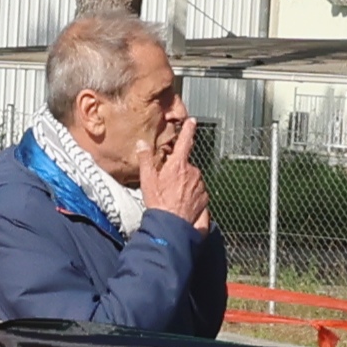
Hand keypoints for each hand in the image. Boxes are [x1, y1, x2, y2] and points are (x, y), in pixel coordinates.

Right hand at [138, 114, 213, 229]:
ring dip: (186, 182)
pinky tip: (182, 202)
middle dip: (179, 170)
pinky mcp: (205, 197)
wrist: (172, 225)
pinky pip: (198, 191)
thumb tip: (142, 144)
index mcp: (178, 165)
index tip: (192, 121)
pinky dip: (192, 194)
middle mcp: (193, 172)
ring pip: (193, 178)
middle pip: (186, 164)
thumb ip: (145, 159)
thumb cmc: (159, 203)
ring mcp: (200, 185)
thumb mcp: (147, 180)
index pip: (185, 142)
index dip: (188, 130)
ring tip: (174, 195)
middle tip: (168, 183)